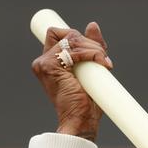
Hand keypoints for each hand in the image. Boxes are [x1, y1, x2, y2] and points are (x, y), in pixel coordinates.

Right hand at [31, 22, 112, 140]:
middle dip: (90, 43)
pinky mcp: (50, 66)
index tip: (96, 52)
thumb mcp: (92, 71)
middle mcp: (43, 61)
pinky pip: (74, 49)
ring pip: (72, 39)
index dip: (79, 37)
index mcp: (50, 62)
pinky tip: (99, 63)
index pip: (61, 34)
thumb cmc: (87, 104)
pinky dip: (91, 53)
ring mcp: (44, 63)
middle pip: (68, 33)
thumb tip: (93, 25)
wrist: (81, 122)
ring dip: (94, 49)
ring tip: (104, 64)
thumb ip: (92, 49)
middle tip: (103, 60)